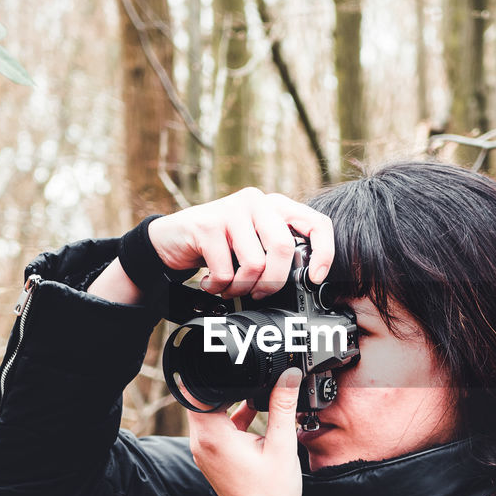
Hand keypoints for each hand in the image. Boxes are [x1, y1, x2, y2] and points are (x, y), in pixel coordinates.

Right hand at [147, 187, 334, 298]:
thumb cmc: (219, 246)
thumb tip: (306, 282)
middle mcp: (257, 201)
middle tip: (259, 294)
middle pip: (284, 248)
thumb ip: (278, 253)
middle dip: (273, 282)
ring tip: (230, 288)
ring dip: (241, 288)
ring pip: (255, 264)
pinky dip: (218, 287)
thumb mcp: (254, 245)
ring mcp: (232, 210)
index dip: (324, 253)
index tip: (314, 278)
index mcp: (276, 206)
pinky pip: (225, 271)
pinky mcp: (208, 224)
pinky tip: (210, 283)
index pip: (317, 223)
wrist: (171, 240)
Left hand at [185, 366, 304, 495]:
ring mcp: (205, 451)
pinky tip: (257, 412)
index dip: (210, 374)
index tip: (228, 365)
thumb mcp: (283, 444)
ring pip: (210, 413)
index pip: (196, 392)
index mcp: (213, 436)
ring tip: (256, 394)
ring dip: (229, 401)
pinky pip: (218, 427)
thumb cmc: (272, 493)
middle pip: (202, 399)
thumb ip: (284, 405)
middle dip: (223, 385)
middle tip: (247, 374)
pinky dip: (232, 417)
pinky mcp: (213, 457)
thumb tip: (289, 375)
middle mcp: (202, 443)